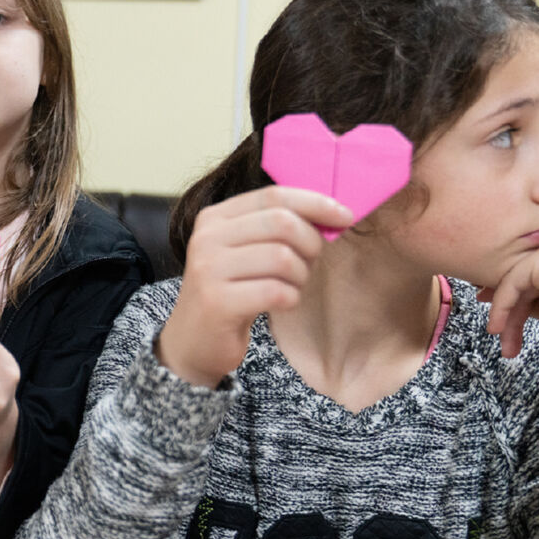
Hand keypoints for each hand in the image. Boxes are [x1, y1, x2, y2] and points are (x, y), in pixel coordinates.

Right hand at [159, 186, 353, 386]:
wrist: (193, 342)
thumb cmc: (231, 292)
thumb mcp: (244, 251)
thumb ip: (275, 227)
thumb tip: (332, 213)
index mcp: (215, 217)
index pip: (273, 196)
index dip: (315, 203)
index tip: (345, 217)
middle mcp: (206, 238)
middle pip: (282, 223)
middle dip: (311, 243)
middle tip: (310, 263)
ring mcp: (208, 270)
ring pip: (283, 258)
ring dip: (301, 276)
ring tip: (291, 286)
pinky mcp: (217, 302)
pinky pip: (276, 291)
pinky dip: (291, 298)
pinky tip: (281, 303)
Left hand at [482, 235, 538, 357]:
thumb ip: (530, 295)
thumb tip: (491, 294)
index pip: (533, 271)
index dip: (509, 293)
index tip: (496, 315)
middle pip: (523, 274)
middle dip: (505, 305)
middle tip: (494, 330)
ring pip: (516, 279)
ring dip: (505, 312)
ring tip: (503, 342)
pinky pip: (513, 281)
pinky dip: (503, 306)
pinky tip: (500, 328)